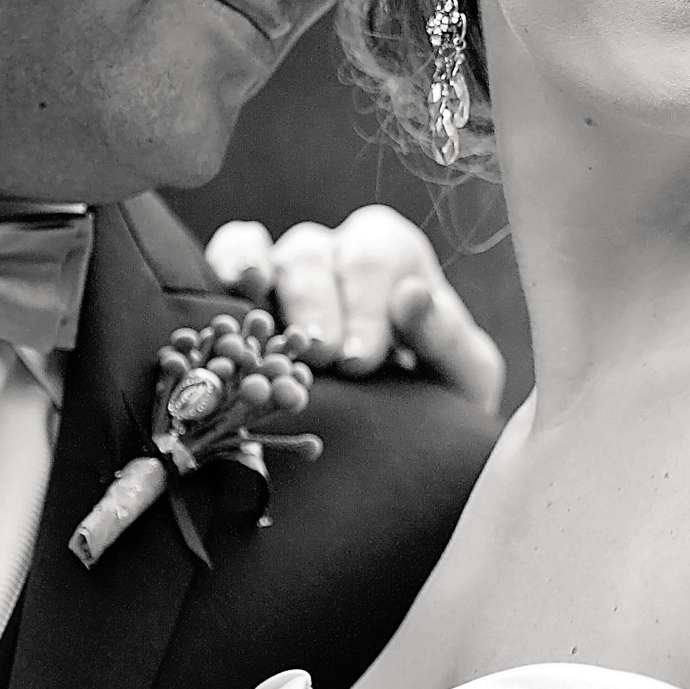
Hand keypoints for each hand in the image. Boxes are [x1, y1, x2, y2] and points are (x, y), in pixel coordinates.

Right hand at [204, 206, 505, 415]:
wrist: (402, 437)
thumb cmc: (437, 395)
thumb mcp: (463, 374)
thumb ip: (447, 336)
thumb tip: (413, 294)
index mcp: (394, 258)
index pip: (375, 257)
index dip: (365, 305)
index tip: (359, 360)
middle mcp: (338, 253)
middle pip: (315, 255)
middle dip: (317, 307)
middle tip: (321, 357)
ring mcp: (290, 268)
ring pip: (272, 256)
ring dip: (268, 290)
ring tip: (267, 327)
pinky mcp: (250, 292)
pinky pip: (232, 251)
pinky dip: (226, 262)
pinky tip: (227, 291)